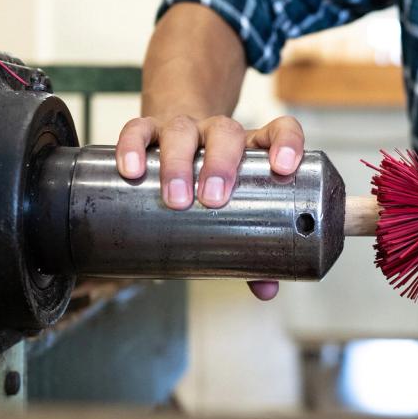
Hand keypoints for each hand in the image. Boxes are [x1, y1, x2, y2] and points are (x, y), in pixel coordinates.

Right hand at [114, 113, 306, 300]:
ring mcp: (185, 128)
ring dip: (178, 163)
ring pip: (182, 132)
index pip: (280, 130)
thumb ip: (255, 249)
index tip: (283, 167)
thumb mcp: (237, 210)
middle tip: (213, 199)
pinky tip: (131, 171)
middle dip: (220, 164)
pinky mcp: (149, 130)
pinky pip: (138, 129)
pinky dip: (133, 147)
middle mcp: (219, 133)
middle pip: (225, 132)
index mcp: (252, 148)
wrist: (174, 143)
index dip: (286, 143)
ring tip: (175, 198)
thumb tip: (267, 289)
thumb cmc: (214, 184)